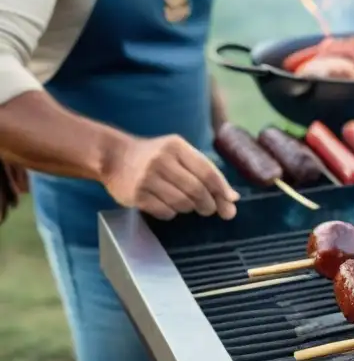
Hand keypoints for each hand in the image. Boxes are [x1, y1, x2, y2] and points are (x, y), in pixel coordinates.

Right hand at [102, 134, 239, 220]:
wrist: (113, 156)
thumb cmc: (154, 156)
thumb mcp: (179, 154)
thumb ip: (206, 172)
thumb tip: (233, 198)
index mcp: (176, 147)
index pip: (207, 172)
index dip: (222, 190)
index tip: (230, 201)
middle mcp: (161, 160)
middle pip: (197, 190)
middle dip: (209, 204)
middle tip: (209, 209)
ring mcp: (147, 178)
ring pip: (182, 203)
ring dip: (189, 208)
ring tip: (186, 204)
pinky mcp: (136, 195)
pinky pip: (165, 212)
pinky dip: (172, 213)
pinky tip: (167, 206)